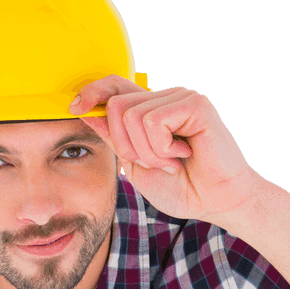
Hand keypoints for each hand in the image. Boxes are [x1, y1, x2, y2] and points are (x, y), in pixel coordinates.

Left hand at [69, 76, 258, 226]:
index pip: (114, 86)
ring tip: (172, 161)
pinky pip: (153, 121)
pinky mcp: (195, 104)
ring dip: (147, 151)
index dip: (91, 92)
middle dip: (126, 145)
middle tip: (155, 163)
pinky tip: (183, 154)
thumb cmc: (183, 188)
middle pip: (115, 105)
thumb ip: (115, 139)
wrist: (217, 202)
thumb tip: (85, 111)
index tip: (73, 107)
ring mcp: (181, 97)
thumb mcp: (137, 165)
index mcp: (152, 110)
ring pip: (131, 116)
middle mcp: (165, 97)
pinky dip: (161, 147)